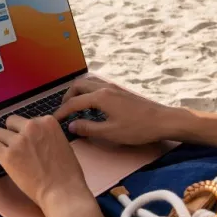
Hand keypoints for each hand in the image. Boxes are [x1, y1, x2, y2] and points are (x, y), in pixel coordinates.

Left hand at [0, 115, 92, 213]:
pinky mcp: (7, 155)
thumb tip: (35, 137)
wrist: (62, 191)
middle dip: (12, 134)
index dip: (25, 133)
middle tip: (17, 149)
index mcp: (47, 121)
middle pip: (10, 123)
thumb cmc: (67, 173)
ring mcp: (18, 141)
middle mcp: (32, 126)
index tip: (28, 144)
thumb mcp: (62, 142)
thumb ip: (47, 135)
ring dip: (1, 143)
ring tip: (7, 154)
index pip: (26, 120)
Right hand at [53, 77, 176, 144]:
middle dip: (67, 97)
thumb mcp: (110, 133)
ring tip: (76, 109)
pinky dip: (89, 93)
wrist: (163, 121)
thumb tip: (72, 125)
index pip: (74, 102)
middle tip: (63, 111)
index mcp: (100, 97)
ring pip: (88, 84)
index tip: (53, 120)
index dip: (61, 112)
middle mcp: (105, 88)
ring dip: (78, 93)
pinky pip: (98, 86)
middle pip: (78, 86)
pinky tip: (93, 108)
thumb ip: (88, 129)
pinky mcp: (121, 91)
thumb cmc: (137, 128)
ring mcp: (114, 88)